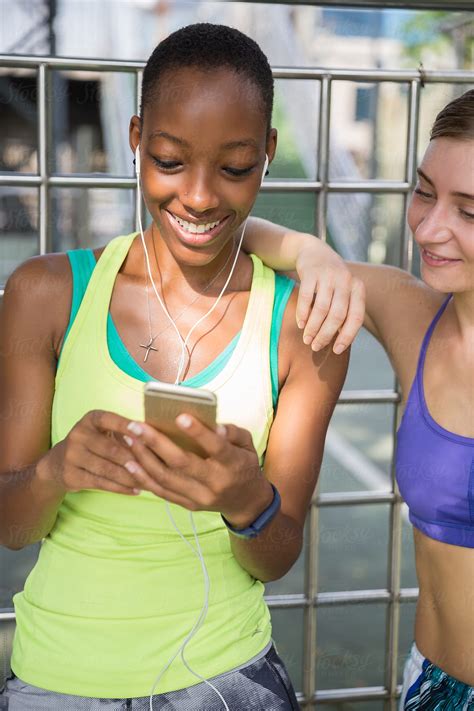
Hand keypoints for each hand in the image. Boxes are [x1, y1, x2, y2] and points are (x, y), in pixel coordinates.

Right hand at [37, 409, 146, 495]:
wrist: (58, 464)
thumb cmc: (94, 444)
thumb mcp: (103, 431)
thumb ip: (125, 434)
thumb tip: (155, 440)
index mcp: (90, 419)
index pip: (109, 420)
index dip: (126, 426)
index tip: (144, 431)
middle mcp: (78, 434)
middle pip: (110, 449)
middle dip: (134, 459)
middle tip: (155, 468)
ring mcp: (72, 455)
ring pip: (107, 469)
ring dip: (130, 477)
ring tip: (149, 483)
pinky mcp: (71, 475)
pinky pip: (100, 483)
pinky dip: (120, 488)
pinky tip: (135, 490)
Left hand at [122, 415, 272, 524]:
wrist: (246, 502)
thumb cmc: (243, 464)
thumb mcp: (247, 444)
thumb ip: (232, 432)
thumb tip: (213, 425)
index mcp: (233, 464)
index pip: (216, 447)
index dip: (198, 432)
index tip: (179, 416)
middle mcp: (215, 483)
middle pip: (182, 463)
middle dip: (155, 443)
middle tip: (136, 426)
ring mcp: (200, 497)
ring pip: (166, 478)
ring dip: (143, 458)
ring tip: (129, 439)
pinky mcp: (188, 505)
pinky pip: (162, 492)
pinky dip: (143, 478)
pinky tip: (130, 463)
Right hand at [295, 245, 364, 353]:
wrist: (314, 251)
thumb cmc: (331, 280)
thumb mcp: (344, 292)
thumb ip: (345, 312)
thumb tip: (339, 343)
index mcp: (357, 288)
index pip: (356, 317)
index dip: (347, 336)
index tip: (336, 351)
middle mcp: (345, 280)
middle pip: (337, 316)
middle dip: (325, 335)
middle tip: (315, 346)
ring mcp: (328, 275)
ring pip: (321, 309)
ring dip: (313, 328)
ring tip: (307, 339)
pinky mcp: (310, 273)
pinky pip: (306, 298)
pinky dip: (302, 314)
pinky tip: (301, 324)